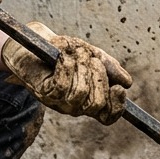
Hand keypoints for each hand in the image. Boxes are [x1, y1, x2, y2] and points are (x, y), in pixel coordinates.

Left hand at [2, 22, 132, 123]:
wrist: (32, 42)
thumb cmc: (62, 50)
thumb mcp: (91, 55)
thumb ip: (109, 68)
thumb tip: (127, 82)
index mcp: (89, 99)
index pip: (108, 116)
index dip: (117, 107)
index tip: (119, 88)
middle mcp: (74, 105)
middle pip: (96, 105)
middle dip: (99, 77)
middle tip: (91, 58)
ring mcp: (58, 102)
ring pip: (80, 94)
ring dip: (81, 67)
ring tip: (75, 52)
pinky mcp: (43, 92)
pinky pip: (62, 86)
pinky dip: (66, 67)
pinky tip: (63, 56)